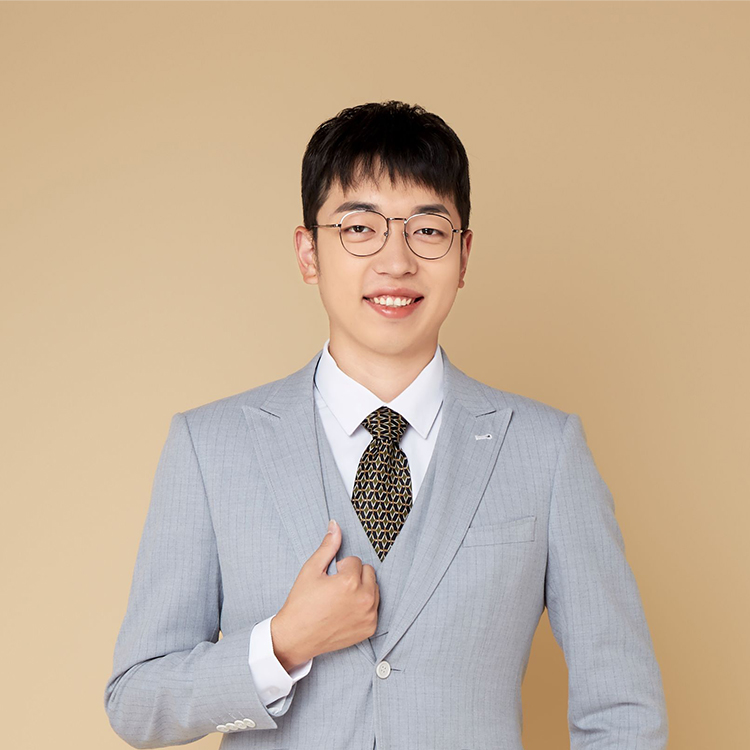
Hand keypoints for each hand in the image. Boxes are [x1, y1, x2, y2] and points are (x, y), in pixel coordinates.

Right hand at [271, 520, 379, 670]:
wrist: (296, 637)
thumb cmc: (301, 603)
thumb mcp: (311, 570)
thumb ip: (328, 546)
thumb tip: (335, 525)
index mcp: (350, 582)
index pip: (355, 561)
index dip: (339, 568)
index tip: (329, 580)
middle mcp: (364, 599)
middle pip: (368, 572)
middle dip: (354, 576)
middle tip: (335, 588)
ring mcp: (369, 615)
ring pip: (374, 589)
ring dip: (361, 590)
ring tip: (340, 600)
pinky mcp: (370, 628)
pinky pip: (374, 607)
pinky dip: (363, 607)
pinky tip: (346, 612)